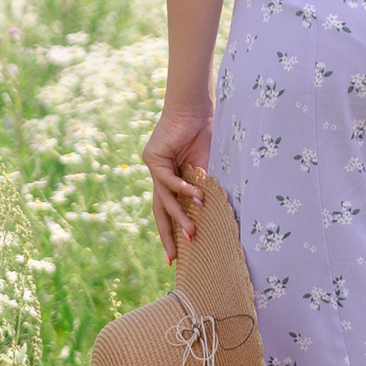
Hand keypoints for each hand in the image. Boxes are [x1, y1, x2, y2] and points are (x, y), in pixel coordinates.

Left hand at [143, 101, 212, 264]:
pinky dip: (184, 190)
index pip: (168, 208)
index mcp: (171, 177)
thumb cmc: (204, 131)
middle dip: (167, 235)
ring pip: (164, 199)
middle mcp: (159, 175)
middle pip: (160, 211)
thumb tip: (214, 211)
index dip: (172, 230)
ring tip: (192, 233)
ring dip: (179, 217)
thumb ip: (204, 187)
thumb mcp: (206, 166)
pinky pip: (168, 180)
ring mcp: (153, 166)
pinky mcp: (152, 158)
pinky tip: (197, 198)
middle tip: (173, 259)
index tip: (176, 255)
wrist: (194, 106)